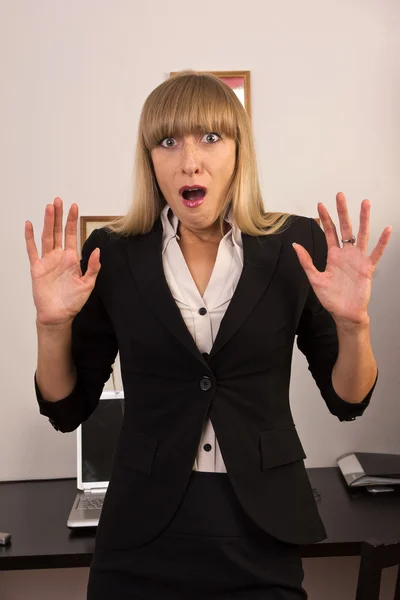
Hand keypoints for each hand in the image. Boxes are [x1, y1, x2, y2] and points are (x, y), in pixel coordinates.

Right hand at [25, 197, 100, 326]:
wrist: (58, 315)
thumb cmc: (73, 301)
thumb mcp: (88, 284)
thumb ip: (92, 268)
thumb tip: (97, 251)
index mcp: (71, 259)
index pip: (72, 235)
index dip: (72, 221)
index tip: (74, 207)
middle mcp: (58, 257)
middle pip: (58, 232)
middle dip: (59, 216)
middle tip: (58, 200)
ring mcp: (47, 261)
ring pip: (46, 237)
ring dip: (47, 222)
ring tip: (48, 208)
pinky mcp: (37, 268)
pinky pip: (32, 250)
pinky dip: (30, 238)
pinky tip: (29, 225)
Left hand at [292, 192, 391, 329]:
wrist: (344, 313)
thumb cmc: (331, 298)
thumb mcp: (314, 278)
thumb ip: (306, 261)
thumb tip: (295, 245)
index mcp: (333, 256)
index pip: (329, 232)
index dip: (325, 219)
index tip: (320, 205)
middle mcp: (346, 254)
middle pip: (345, 228)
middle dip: (342, 212)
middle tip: (340, 195)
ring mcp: (358, 259)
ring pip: (362, 235)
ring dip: (364, 219)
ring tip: (365, 203)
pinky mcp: (367, 268)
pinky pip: (376, 253)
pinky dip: (382, 242)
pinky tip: (387, 229)